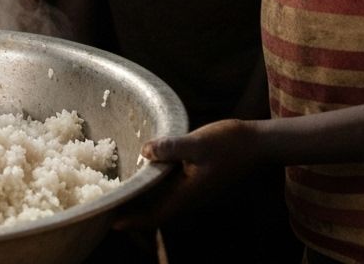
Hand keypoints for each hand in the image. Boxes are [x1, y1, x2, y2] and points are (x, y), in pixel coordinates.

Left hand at [114, 118, 260, 230]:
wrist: (255, 143)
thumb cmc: (228, 143)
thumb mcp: (198, 143)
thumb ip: (171, 148)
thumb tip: (145, 151)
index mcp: (187, 193)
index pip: (155, 215)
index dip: (133, 220)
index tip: (111, 220)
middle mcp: (188, 196)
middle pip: (154, 212)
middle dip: (132, 212)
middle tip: (108, 204)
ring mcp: (191, 188)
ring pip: (161, 201)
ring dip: (141, 200)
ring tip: (120, 191)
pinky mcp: (194, 179)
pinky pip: (169, 188)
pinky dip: (152, 186)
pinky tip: (143, 172)